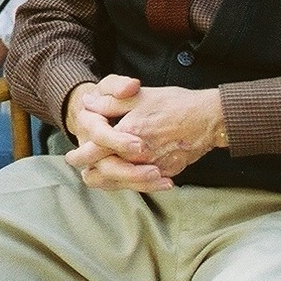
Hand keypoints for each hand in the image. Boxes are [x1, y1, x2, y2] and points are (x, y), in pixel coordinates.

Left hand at [63, 79, 226, 191]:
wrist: (209, 117)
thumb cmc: (175, 102)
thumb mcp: (140, 95)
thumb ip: (112, 102)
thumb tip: (88, 103)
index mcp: (130, 132)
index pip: (96, 151)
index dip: (80, 156)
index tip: (71, 157)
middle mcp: (141, 155)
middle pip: (106, 174)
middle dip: (91, 172)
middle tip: (82, 169)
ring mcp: (155, 167)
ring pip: (123, 183)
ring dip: (109, 180)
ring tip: (99, 173)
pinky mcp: (167, 172)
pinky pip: (143, 184)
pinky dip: (132, 182)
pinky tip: (127, 175)